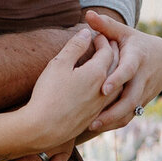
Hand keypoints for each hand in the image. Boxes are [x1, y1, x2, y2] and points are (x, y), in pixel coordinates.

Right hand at [7, 25, 114, 154]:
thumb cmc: (49, 94)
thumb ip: (74, 46)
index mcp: (97, 73)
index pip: (107, 51)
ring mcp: (101, 105)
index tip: (97, 34)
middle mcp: (104, 89)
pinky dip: (112, 88)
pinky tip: (104, 89)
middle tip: (108, 44)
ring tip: (109, 64)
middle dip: (113, 52)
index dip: (103, 40)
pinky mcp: (95, 117)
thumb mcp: (59, 64)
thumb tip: (86, 32)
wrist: (44, 128)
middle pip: (116, 67)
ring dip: (115, 71)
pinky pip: (111, 99)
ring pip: (117, 85)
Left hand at [82, 9, 161, 131]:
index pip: (128, 70)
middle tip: (92, 119)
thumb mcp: (124, 32)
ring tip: (92, 126)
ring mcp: (144, 91)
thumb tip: (88, 13)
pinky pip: (131, 115)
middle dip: (112, 110)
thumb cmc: (135, 42)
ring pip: (131, 110)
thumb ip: (106, 25)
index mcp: (137, 58)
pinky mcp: (143, 101)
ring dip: (113, 119)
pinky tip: (100, 128)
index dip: (117, 79)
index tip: (103, 89)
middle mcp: (142, 77)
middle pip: (130, 97)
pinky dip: (117, 122)